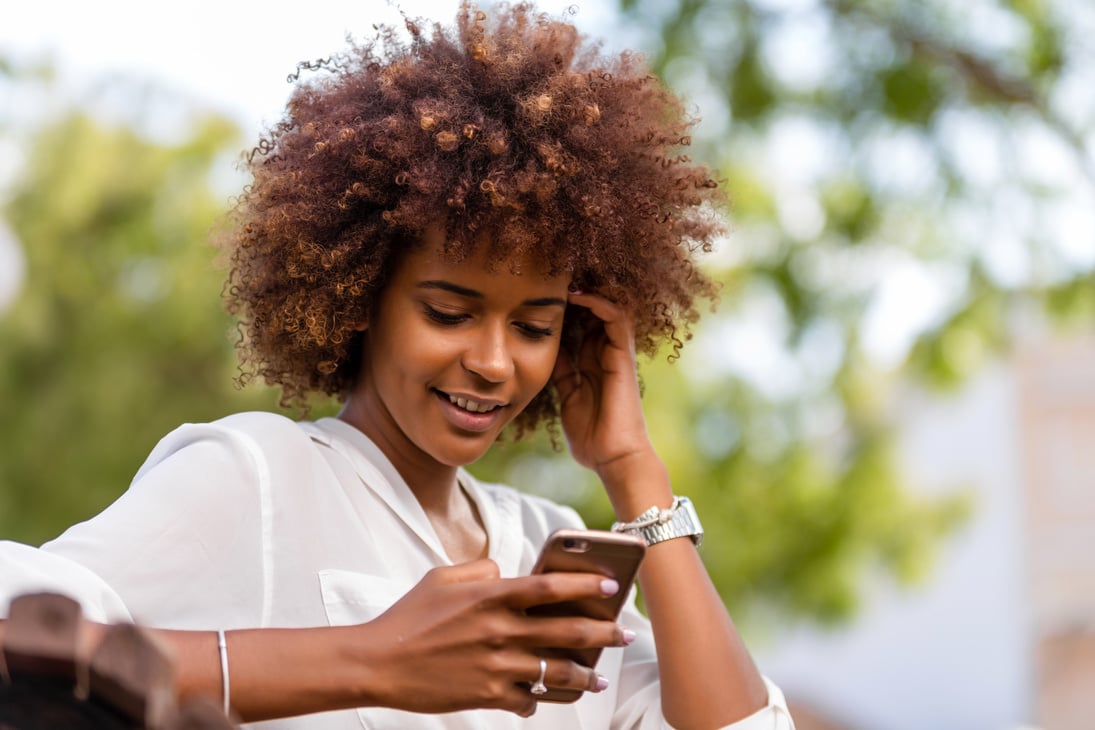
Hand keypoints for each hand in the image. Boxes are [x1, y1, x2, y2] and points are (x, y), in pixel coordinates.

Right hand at [352, 559, 627, 716]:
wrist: (377, 664)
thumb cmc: (408, 617)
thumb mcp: (441, 578)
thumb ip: (479, 571)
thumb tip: (505, 574)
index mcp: (490, 596)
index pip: (549, 587)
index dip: (584, 585)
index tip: (610, 586)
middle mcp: (499, 630)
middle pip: (566, 631)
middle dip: (603, 634)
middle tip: (624, 634)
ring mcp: (496, 666)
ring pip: (555, 672)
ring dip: (583, 676)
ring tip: (597, 678)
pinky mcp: (487, 695)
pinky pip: (526, 701)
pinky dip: (537, 701)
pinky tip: (543, 700)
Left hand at [554, 290, 653, 476]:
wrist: (613, 458)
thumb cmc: (591, 436)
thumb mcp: (567, 396)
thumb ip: (562, 373)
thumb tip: (544, 351)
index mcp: (591, 363)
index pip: (579, 323)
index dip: (562, 307)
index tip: (536, 293)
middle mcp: (605, 353)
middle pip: (593, 310)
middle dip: (574, 292)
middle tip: (548, 275)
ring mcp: (616, 353)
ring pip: (608, 306)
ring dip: (587, 291)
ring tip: (562, 277)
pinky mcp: (622, 356)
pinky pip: (616, 318)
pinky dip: (598, 302)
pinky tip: (577, 295)